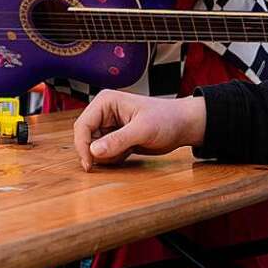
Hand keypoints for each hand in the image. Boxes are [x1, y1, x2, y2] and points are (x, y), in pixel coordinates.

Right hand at [73, 90, 206, 171]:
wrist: (184, 125)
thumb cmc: (166, 119)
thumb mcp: (142, 130)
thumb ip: (118, 140)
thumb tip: (94, 152)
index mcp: (105, 102)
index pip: (83, 125)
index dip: (82, 146)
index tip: (89, 164)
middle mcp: (103, 113)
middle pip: (86, 137)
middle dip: (97, 152)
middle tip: (116, 158)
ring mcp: (109, 126)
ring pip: (94, 147)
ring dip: (107, 156)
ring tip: (128, 151)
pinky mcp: (116, 137)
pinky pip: (105, 153)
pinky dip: (114, 158)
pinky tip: (130, 152)